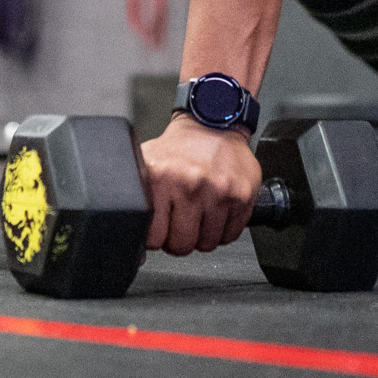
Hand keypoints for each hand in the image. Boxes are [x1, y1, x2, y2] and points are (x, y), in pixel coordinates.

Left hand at [140, 116, 260, 255]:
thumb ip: (137, 204)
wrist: (213, 124)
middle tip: (180, 221)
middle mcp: (190, 184)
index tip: (161, 228)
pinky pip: (230, 235)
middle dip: (179, 239)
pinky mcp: (241, 196)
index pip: (154, 238)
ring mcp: (218, 191)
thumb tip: (138, 252)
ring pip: (207, 244)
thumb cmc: (179, 150)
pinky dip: (223, 230)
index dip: (157, 237)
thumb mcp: (147, 167)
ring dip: (202, 235)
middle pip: (182, 246)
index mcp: (161, 178)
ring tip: (199, 213)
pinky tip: (216, 211)